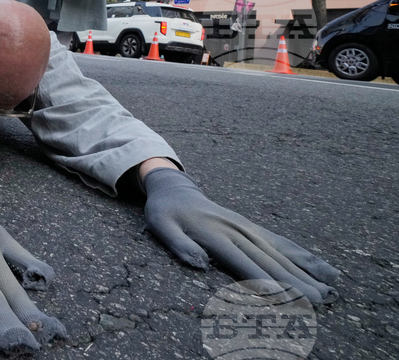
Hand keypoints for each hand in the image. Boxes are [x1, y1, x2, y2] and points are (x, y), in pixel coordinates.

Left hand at [143, 168, 338, 304]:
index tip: (282, 296)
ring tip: (328, 290)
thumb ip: (178, 244)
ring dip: (305, 272)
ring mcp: (248, 228)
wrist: (175, 189)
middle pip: (268, 261)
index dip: (262, 280)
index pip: (242, 262)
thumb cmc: (165, 213)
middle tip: (316, 301)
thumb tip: (200, 263)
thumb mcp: (160, 225)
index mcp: (215, 234)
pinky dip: (304, 256)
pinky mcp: (254, 228)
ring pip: (281, 253)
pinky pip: (282, 243)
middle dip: (293, 282)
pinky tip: (325, 269)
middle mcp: (236, 230)